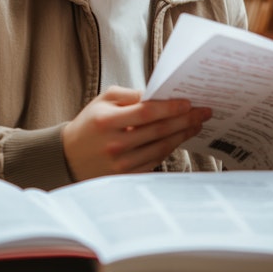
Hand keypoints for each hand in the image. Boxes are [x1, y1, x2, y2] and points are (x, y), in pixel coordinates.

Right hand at [61, 86, 211, 181]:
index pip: (146, 112)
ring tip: (196, 125)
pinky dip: (170, 148)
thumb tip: (157, 95)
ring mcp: (121, 164)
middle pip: (158, 131)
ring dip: (182, 135)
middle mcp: (115, 144)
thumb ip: (129, 95)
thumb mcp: (102, 102)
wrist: (69, 157)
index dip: (170, 107)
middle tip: (203, 112)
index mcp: (107, 121)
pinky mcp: (127, 176)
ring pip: (160, 148)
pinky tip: (179, 138)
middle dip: (185, 120)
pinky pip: (155, 161)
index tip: (188, 103)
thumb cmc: (90, 124)